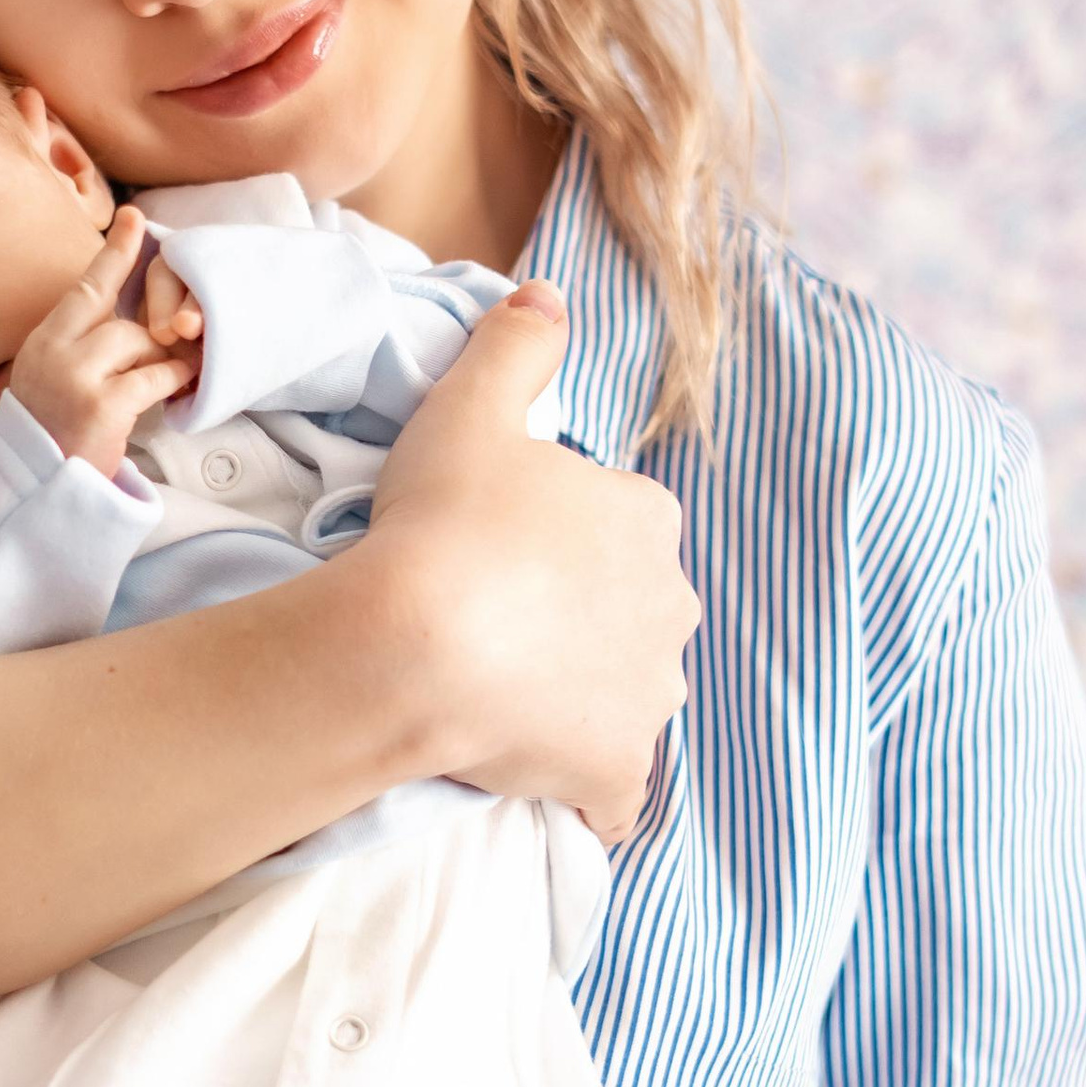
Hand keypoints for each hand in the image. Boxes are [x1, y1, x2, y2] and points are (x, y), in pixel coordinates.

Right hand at [9, 206, 199, 475]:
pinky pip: (153, 376)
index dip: (114, 251)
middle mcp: (53, 352)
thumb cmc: (53, 438)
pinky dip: (173, 378)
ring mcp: (75, 377)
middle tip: (178, 331)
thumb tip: (135, 321)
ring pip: (136, 341)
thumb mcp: (54, 381)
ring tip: (169, 375)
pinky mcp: (101, 405)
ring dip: (160, 357)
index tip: (135, 217)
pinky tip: (180, 385)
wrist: (35, 491)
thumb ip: (83, 348)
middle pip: (116, 312)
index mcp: (43, 342)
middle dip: (153, 322)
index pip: (84, 287)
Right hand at [362, 282, 698, 842]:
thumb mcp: (469, 407)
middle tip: (492, 626)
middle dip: (580, 620)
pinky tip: (546, 784)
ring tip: (503, 701)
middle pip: (628, 611)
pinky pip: (613, 790)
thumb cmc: (442, 522)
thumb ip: (515, 345)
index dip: (551, 541)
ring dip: (583, 699)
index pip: (612, 528)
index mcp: (646, 520)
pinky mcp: (617, 770)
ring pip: (627, 694)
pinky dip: (588, 790)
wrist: (414, 645)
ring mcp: (649, 696)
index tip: (492, 553)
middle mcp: (671, 607)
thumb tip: (546, 296)